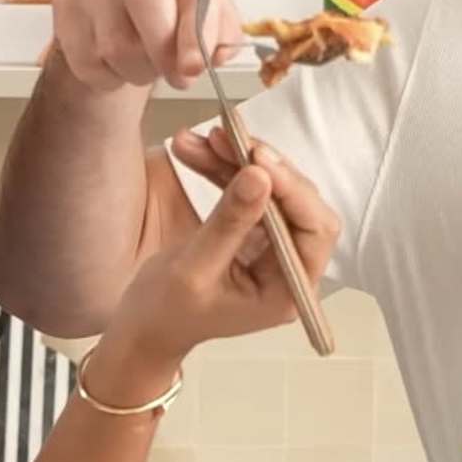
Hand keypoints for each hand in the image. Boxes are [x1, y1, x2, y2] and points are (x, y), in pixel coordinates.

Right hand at [51, 0, 244, 92]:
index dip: (196, 28)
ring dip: (140, 70)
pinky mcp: (66, 3)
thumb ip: (221, 32)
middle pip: (146, 0)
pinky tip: (117, 62)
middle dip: (165, 52)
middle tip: (181, 77)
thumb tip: (217, 54)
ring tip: (147, 60)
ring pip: (117, 45)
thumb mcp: (208, 13)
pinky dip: (110, 77)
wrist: (120, 8)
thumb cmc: (172, 7)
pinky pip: (90, 62)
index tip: (196, 67)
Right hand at [90, 149, 342, 384]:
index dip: (292, 189)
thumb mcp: (195, 268)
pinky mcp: (253, 231)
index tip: (258, 158)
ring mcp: (272, 247)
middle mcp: (289, 267)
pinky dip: (224, 168)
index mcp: (288, 290)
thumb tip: (259, 176)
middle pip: (296, 202)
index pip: (314, 229)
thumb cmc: (168, 312)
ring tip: (201, 138)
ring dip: (236, 159)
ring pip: (270, 188)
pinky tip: (196, 148)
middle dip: (261, 166)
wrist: (146, 324)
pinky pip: (248, 190)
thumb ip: (229, 222)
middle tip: (227, 136)